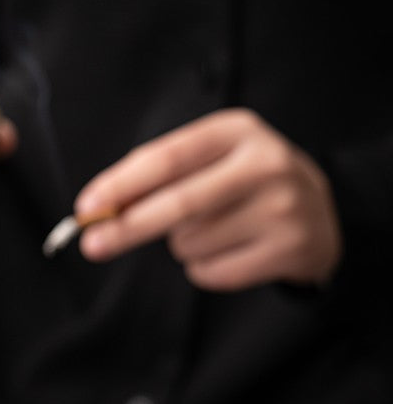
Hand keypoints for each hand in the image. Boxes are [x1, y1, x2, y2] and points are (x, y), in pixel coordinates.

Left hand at [75, 108, 341, 290]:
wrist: (317, 214)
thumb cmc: (240, 185)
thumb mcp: (208, 162)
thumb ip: (157, 177)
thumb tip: (99, 210)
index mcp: (237, 131)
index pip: (167, 158)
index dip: (122, 184)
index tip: (86, 207)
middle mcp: (265, 163)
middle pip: (178, 204)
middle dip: (127, 228)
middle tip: (91, 245)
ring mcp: (282, 207)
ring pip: (190, 244)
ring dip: (181, 246)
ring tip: (214, 230)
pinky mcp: (289, 248)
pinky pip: (211, 272)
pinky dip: (203, 269)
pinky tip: (230, 251)